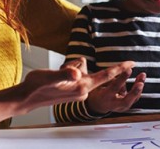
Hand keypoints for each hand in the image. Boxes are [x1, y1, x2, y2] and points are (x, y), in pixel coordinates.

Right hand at [14, 58, 135, 113]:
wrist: (26, 98)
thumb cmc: (37, 87)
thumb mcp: (50, 77)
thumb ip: (65, 74)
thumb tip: (77, 72)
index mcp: (82, 87)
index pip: (105, 76)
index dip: (119, 68)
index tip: (132, 62)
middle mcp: (83, 90)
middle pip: (88, 69)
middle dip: (76, 66)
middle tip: (60, 72)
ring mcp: (78, 91)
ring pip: (80, 69)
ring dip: (68, 68)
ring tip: (54, 77)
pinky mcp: (72, 90)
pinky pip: (75, 73)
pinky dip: (66, 72)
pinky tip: (55, 80)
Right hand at [86, 70, 145, 113]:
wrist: (98, 104)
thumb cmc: (98, 91)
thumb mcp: (99, 83)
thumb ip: (110, 78)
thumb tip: (123, 70)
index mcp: (105, 97)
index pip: (115, 87)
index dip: (123, 78)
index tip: (129, 69)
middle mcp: (113, 105)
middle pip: (126, 101)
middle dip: (134, 92)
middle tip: (141, 83)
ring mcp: (121, 107)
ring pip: (133, 99)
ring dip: (139, 87)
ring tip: (142, 75)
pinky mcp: (126, 106)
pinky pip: (134, 98)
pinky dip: (138, 89)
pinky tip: (140, 79)